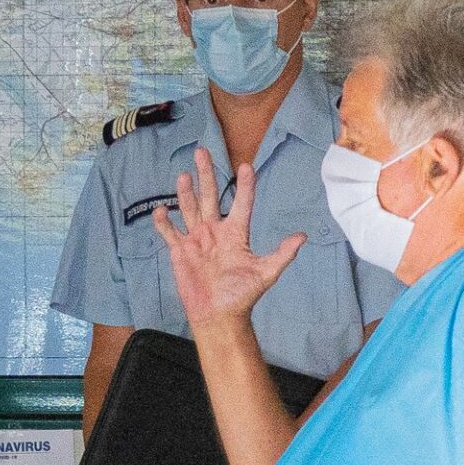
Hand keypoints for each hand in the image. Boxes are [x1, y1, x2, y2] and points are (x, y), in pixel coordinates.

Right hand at [151, 148, 303, 325]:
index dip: (244, 186)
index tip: (246, 166)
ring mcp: (197, 239)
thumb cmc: (243, 294)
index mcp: (236, 233)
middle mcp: (216, 231)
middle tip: (203, 151)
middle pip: (210, 197)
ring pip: (189, 209)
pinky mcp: (180, 251)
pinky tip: (161, 209)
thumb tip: (302, 236)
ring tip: (184, 174)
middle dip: (207, 175)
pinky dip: (164, 222)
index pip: (241, 203)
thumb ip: (283, 254)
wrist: (220, 314)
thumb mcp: (266, 273)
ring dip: (185, 192)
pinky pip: (170, 233)